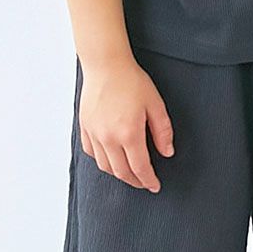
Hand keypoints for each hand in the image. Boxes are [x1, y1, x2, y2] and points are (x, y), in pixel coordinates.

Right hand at [78, 56, 175, 192]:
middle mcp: (109, 138)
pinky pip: (92, 153)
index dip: (148, 180)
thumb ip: (162, 131)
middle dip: (135, 181)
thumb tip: (167, 153)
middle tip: (144, 182)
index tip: (155, 186)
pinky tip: (111, 158)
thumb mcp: (155, 104)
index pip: (140, 168)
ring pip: (105, 166)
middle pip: (122, 172)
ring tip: (129, 173)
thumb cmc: (131, 81)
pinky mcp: (85, 127)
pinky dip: (102, 161)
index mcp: (129, 133)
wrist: (106, 65)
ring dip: (118, 174)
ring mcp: (95, 134)